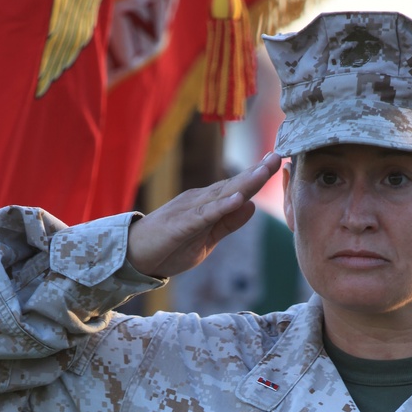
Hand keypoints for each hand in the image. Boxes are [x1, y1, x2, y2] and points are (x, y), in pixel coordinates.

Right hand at [126, 153, 282, 279]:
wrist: (134, 256)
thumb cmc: (169, 247)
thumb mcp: (207, 238)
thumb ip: (228, 222)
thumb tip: (251, 206)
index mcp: (207, 204)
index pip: (237, 189)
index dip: (257, 176)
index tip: (277, 161)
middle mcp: (200, 200)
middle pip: (233, 185)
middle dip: (256, 171)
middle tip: (277, 155)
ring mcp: (190, 210)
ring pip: (222, 195)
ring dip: (244, 183)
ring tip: (264, 170)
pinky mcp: (181, 224)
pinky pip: (205, 215)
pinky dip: (222, 207)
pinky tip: (239, 199)